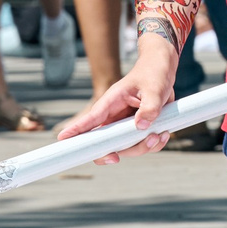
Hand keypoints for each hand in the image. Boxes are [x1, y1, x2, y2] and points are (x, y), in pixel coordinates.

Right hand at [58, 39, 178, 158]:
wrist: (163, 69)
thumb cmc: (154, 73)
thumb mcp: (154, 88)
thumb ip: (150, 107)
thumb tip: (141, 127)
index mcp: (112, 101)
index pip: (92, 117)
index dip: (77, 129)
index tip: (62, 138)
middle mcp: (116, 115)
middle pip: (106, 142)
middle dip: (114, 151)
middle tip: (115, 158)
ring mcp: (126, 123)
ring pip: (127, 147)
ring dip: (143, 147)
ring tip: (160, 134)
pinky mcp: (137, 128)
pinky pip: (142, 145)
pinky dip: (154, 144)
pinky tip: (164, 132)